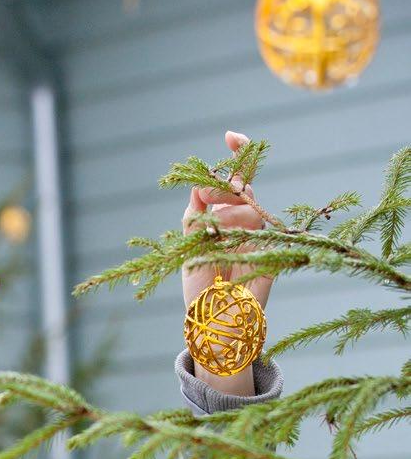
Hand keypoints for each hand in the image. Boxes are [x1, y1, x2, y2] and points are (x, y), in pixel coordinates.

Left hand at [181, 130, 273, 311]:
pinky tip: (230, 238)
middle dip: (224, 184)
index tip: (231, 137)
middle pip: (241, 186)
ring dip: (230, 212)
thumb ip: (195, 214)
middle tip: (208, 196)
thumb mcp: (188, 246)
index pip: (230, 179)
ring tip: (218, 234)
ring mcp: (256, 234)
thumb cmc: (200, 290)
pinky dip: (245, 226)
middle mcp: (240, 222)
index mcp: (220, 217)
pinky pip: (263, 226)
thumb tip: (199, 184)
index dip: (237, 154)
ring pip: (250, 204)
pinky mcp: (270, 249)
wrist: (215, 321)